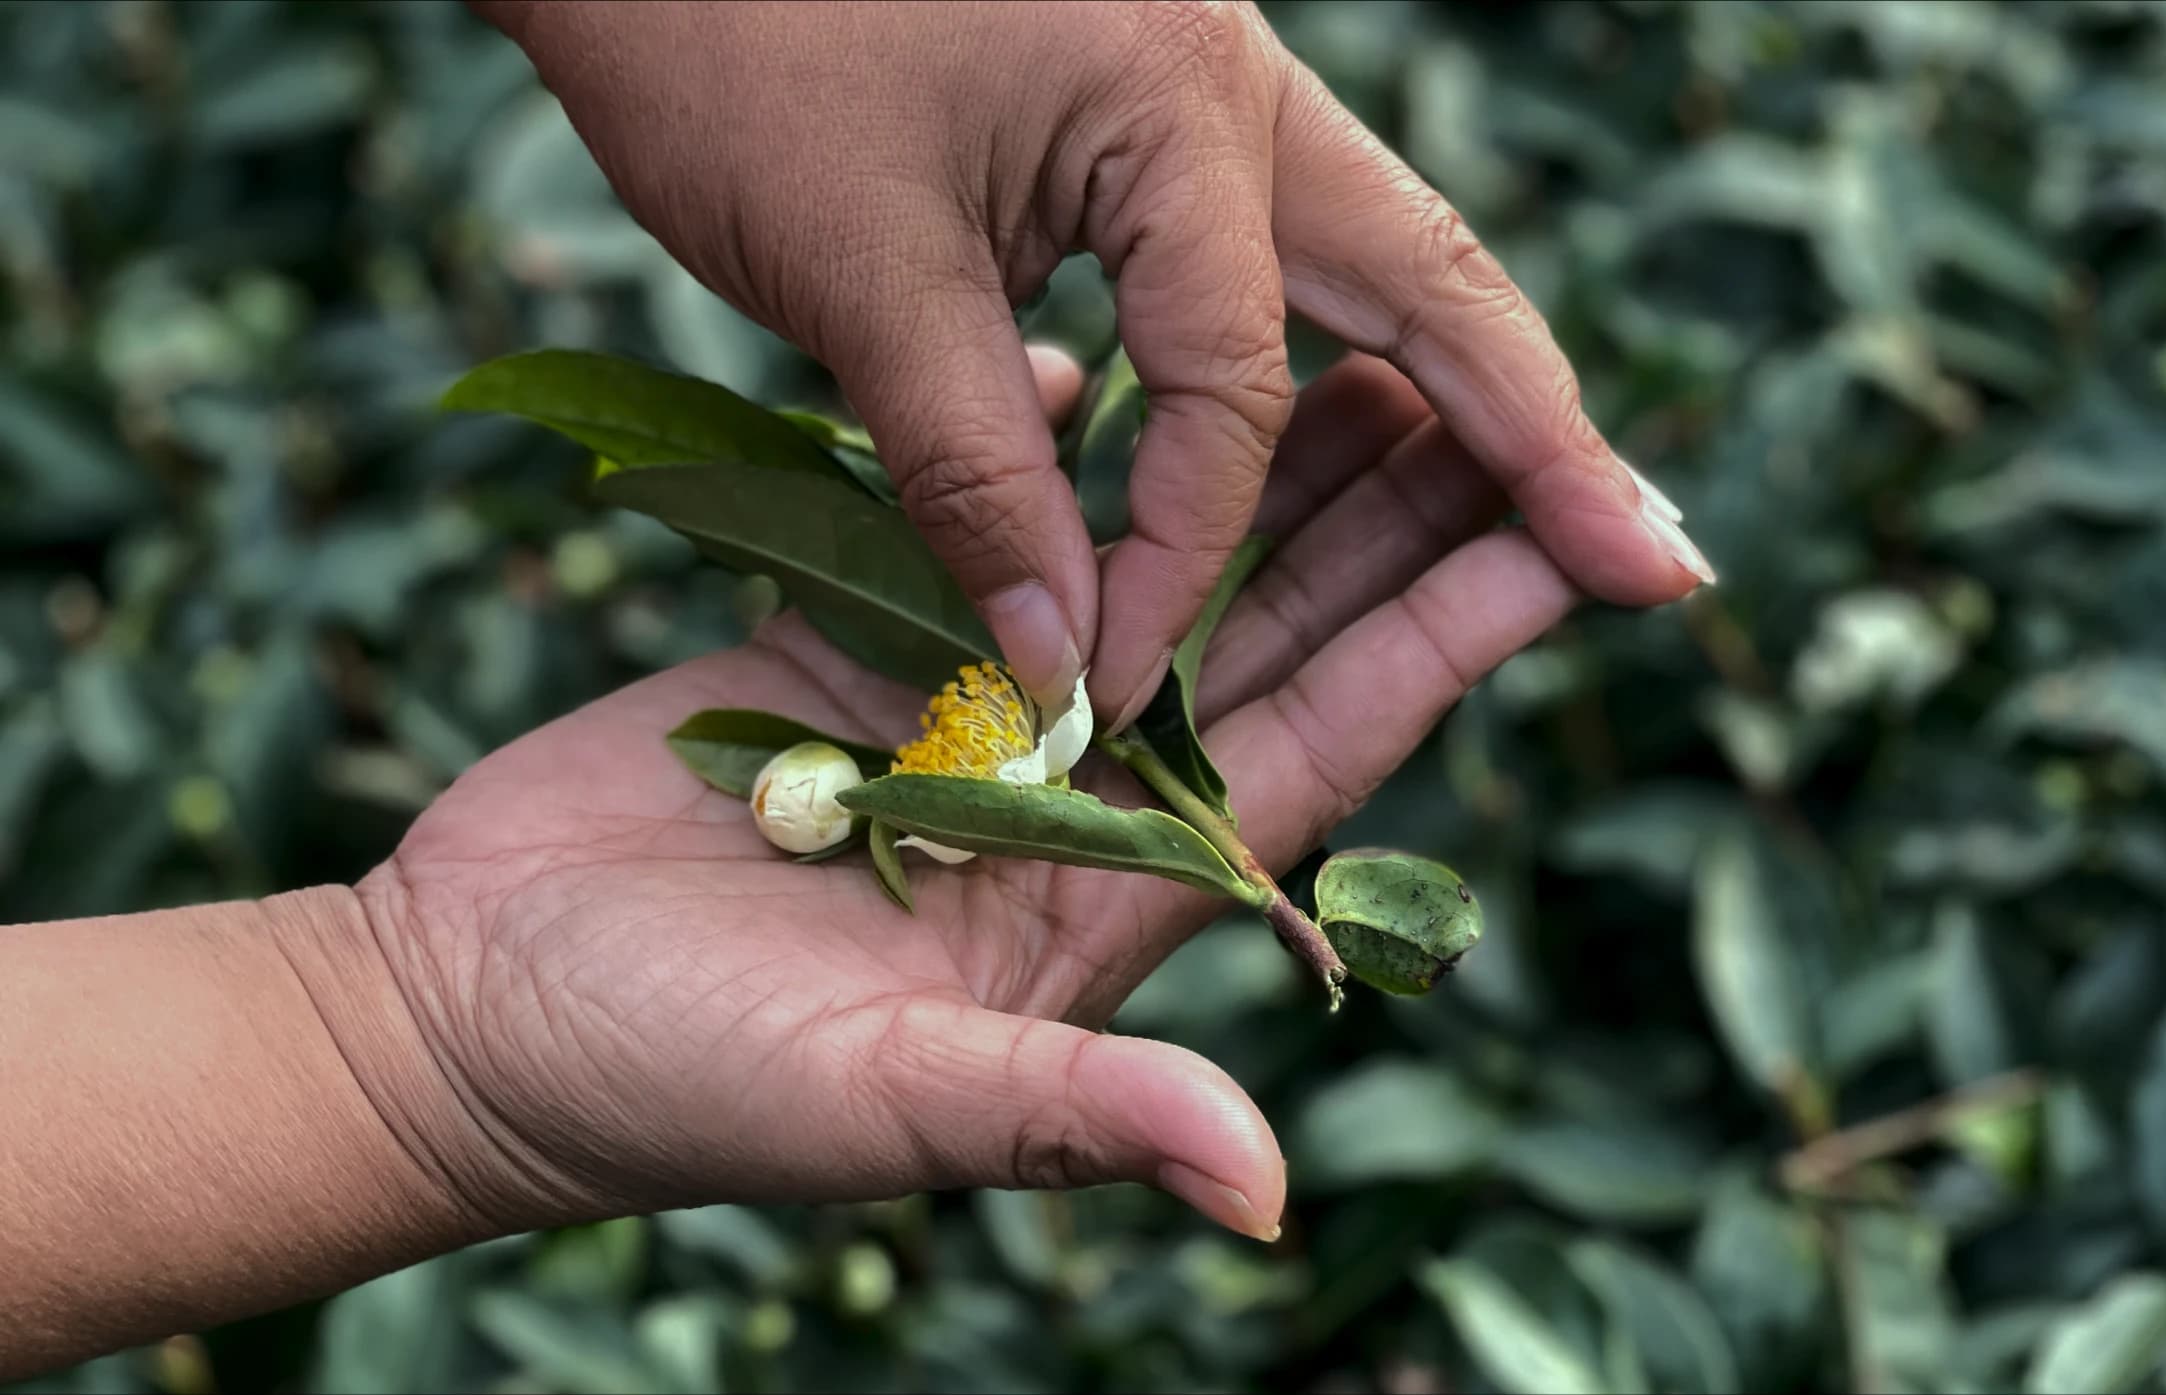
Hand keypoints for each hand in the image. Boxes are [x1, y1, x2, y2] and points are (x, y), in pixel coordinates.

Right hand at [355, 354, 1578, 1240]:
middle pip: (1259, 635)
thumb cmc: (672, 1090)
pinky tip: (1125, 363)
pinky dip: (1048, 447)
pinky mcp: (847, 647)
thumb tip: (1266, 1188)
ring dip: (1243, 462)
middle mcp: (1062, 796)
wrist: (470, 1011)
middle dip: (1378, 523)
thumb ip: (1072, 1115)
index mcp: (1103, 901)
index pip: (1313, 752)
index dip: (1440, 648)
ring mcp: (960, 714)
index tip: (1562, 548)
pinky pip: (976, 526)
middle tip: (1492, 397)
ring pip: (1140, 560)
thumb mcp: (885, 1108)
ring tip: (1346, 350)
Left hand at [471, 0, 1706, 725]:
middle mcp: (1229, 87)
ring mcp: (1193, 85)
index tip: (1107, 678)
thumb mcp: (857, 268)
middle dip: (1543, 434)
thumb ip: (976, 473)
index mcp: (1182, 110)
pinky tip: (1364, 424)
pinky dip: (1325, 346)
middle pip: (1432, 281)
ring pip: (1370, 256)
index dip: (1176, 558)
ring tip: (1560, 509)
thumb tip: (1066, 656)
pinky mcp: (1132, 107)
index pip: (1238, 395)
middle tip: (1655, 566)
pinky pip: (1264, 248)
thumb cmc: (719, 30)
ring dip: (1464, 384)